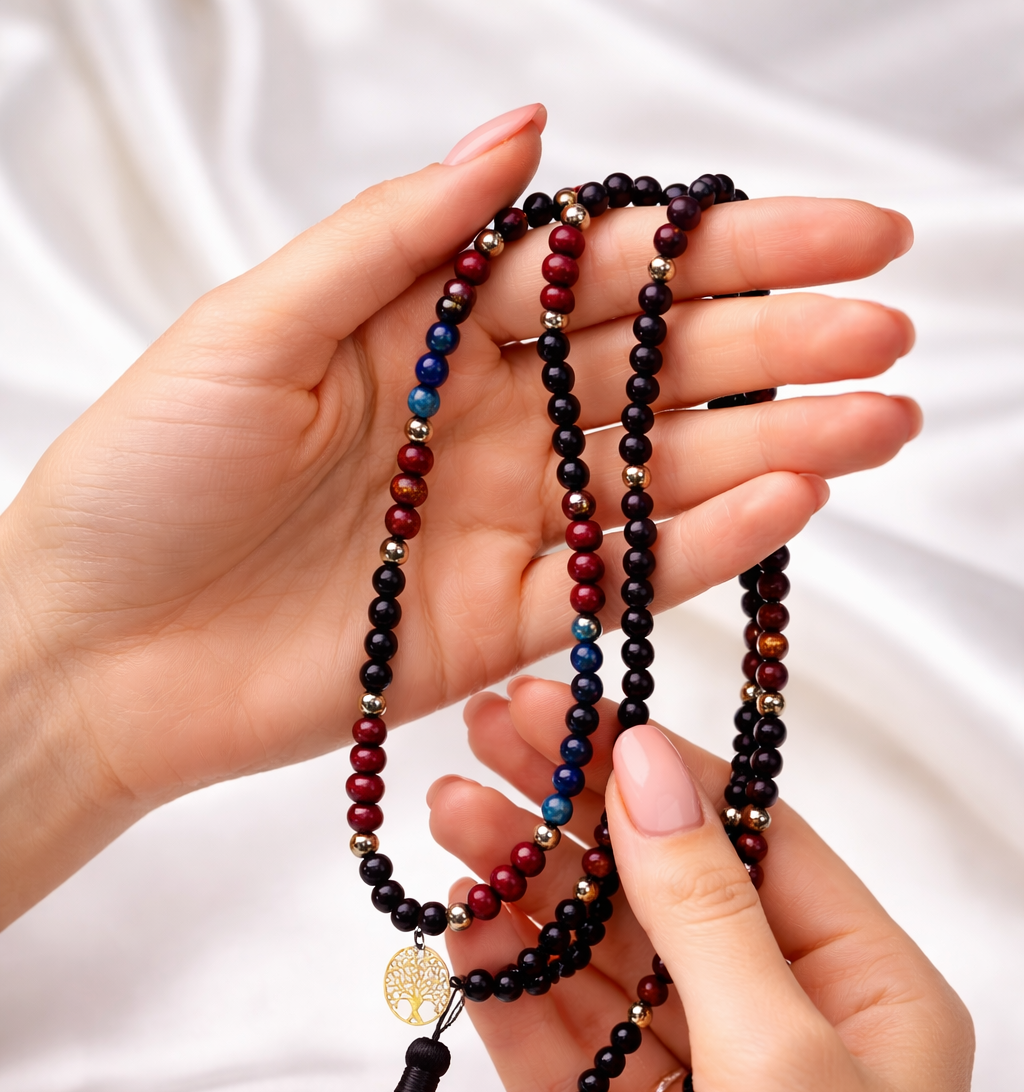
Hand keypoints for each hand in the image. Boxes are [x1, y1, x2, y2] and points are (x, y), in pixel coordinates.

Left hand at [0, 101, 916, 923]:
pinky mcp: (499, 625)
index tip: (844, 228)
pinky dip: (700, 548)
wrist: (95, 652)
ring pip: (660, 476)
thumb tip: (523, 132)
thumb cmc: (145, 478)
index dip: (726, 247)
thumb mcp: (256, 324)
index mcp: (432, 327)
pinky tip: (786, 505)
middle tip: (887, 331)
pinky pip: (617, 584)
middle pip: (658, 370)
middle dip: (778, 344)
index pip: (606, 271)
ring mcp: (499, 523)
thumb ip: (401, 239)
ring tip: (879, 421)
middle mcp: (484, 419)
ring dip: (774, 447)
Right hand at [428, 679, 1023, 1091]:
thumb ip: (698, 905)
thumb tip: (645, 765)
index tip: (561, 711)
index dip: (648, 768)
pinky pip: (562, 1062)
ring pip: (600, 975)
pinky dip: (511, 1003)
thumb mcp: (781, 1051)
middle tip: (475, 752)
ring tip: (449, 826)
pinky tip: (461, 936)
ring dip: (527, 904)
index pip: (744, 838)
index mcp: (863, 982)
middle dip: (569, 825)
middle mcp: (786, 1029)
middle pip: (659, 897)